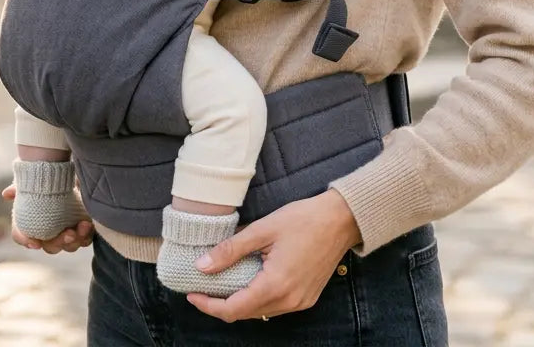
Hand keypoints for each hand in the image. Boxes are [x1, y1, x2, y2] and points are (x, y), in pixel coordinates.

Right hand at [1, 183, 93, 252]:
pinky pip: (84, 239)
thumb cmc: (48, 179)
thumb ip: (21, 186)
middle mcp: (49, 232)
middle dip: (59, 242)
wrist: (69, 174)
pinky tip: (89, 225)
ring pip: (70, 246)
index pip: (23, 237)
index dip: (26, 241)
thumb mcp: (35, 180)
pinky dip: (87, 235)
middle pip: (51, 247)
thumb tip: (7, 194)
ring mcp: (66, 233)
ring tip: (83, 226)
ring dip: (76, 239)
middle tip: (68, 233)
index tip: (34, 243)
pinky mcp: (82, 230)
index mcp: (33, 223)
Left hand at [187, 190, 359, 321]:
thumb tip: (202, 266)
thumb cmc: (303, 219)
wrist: (341, 220)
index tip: (192, 294)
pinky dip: (258, 298)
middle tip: (203, 287)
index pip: (233, 309)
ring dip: (240, 302)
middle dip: (221, 304)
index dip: (209, 306)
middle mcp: (288, 301)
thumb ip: (231, 250)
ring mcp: (299, 303)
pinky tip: (250, 281)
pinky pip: (275, 306)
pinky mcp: (307, 299)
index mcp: (275, 285)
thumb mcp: (263, 229)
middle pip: (245, 314)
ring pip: (260, 312)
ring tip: (223, 283)